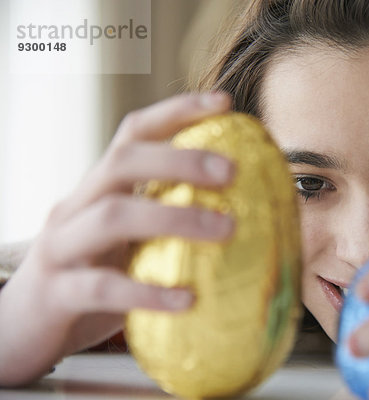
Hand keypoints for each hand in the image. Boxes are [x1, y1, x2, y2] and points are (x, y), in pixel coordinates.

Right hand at [0, 93, 235, 385]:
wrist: (18, 332)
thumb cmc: (90, 283)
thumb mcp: (128, 248)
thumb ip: (168, 231)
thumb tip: (243, 221)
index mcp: (99, 190)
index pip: (133, 134)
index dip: (176, 111)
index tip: (223, 102)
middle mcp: (76, 207)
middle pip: (122, 161)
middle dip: (180, 159)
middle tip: (231, 171)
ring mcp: (60, 247)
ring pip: (113, 216)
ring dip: (175, 218)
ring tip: (226, 229)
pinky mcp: (54, 293)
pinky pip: (101, 287)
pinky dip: (147, 291)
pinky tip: (188, 300)